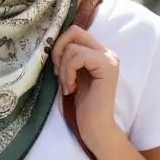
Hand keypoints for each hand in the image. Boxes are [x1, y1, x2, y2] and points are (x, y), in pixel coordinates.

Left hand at [51, 23, 120, 155]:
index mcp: (99, 53)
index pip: (75, 32)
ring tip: (67, 86)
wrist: (95, 128)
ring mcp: (109, 59)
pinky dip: (68, 73)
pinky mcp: (107, 67)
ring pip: (73, 48)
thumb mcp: (71, 76)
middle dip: (58, 50)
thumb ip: (68, 59)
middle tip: (57, 72)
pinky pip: (78, 57)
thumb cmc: (82, 106)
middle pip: (75, 31)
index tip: (56, 67)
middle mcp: (107, 52)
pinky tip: (71, 89)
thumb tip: (50, 43)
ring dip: (63, 69)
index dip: (59, 45)